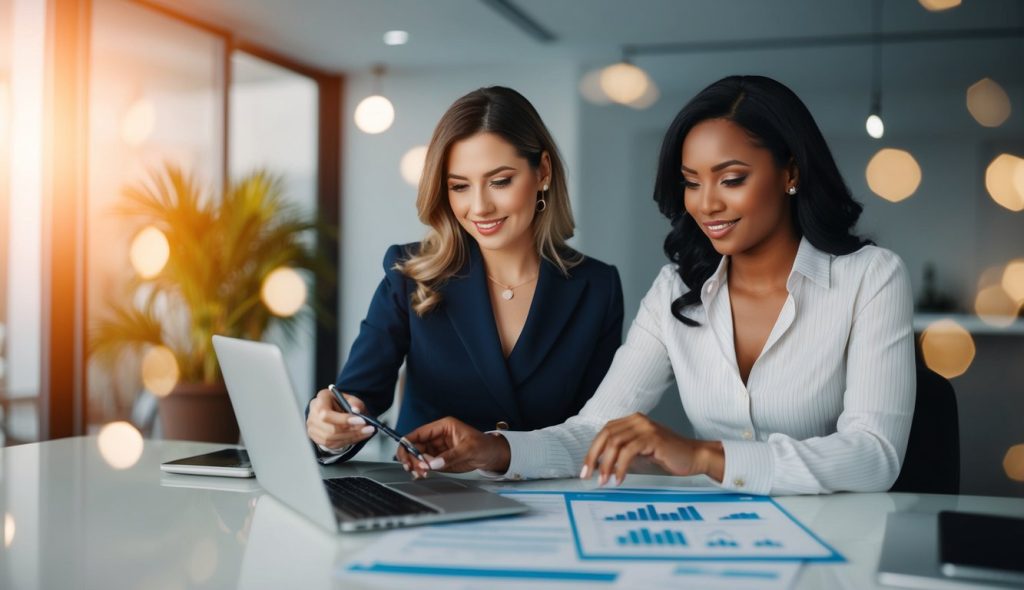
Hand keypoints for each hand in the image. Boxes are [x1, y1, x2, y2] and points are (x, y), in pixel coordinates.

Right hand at [305, 388, 374, 449]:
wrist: (333, 409)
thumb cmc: (340, 403)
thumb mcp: (350, 398)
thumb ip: (355, 403)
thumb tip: (356, 410)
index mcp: (320, 400)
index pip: (326, 414)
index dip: (344, 419)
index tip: (362, 421)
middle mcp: (313, 415)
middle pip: (330, 429)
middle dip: (352, 431)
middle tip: (368, 428)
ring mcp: (313, 428)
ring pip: (332, 439)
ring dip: (352, 437)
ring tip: (366, 432)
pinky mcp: (316, 438)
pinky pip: (332, 444)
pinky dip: (348, 441)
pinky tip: (358, 436)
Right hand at [396, 417, 510, 477]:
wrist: (492, 456)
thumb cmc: (484, 445)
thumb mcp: (468, 449)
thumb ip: (450, 456)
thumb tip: (432, 463)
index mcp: (443, 427)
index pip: (419, 433)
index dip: (409, 443)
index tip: (404, 454)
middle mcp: (437, 437)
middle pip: (415, 446)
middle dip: (411, 457)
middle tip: (414, 468)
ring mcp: (438, 448)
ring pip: (418, 456)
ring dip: (415, 465)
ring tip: (420, 473)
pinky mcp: (440, 459)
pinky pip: (425, 464)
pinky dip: (421, 469)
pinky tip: (421, 474)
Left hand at [581, 412, 723, 485]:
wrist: (694, 457)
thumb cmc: (667, 457)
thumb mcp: (639, 453)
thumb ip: (621, 454)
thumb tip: (598, 466)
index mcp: (632, 421)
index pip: (604, 433)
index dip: (592, 451)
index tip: (585, 470)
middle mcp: (637, 420)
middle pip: (606, 435)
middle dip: (593, 456)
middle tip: (587, 475)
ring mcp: (645, 427)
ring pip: (615, 443)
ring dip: (606, 464)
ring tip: (604, 481)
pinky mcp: (653, 437)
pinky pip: (629, 451)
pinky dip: (621, 466)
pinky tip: (619, 479)